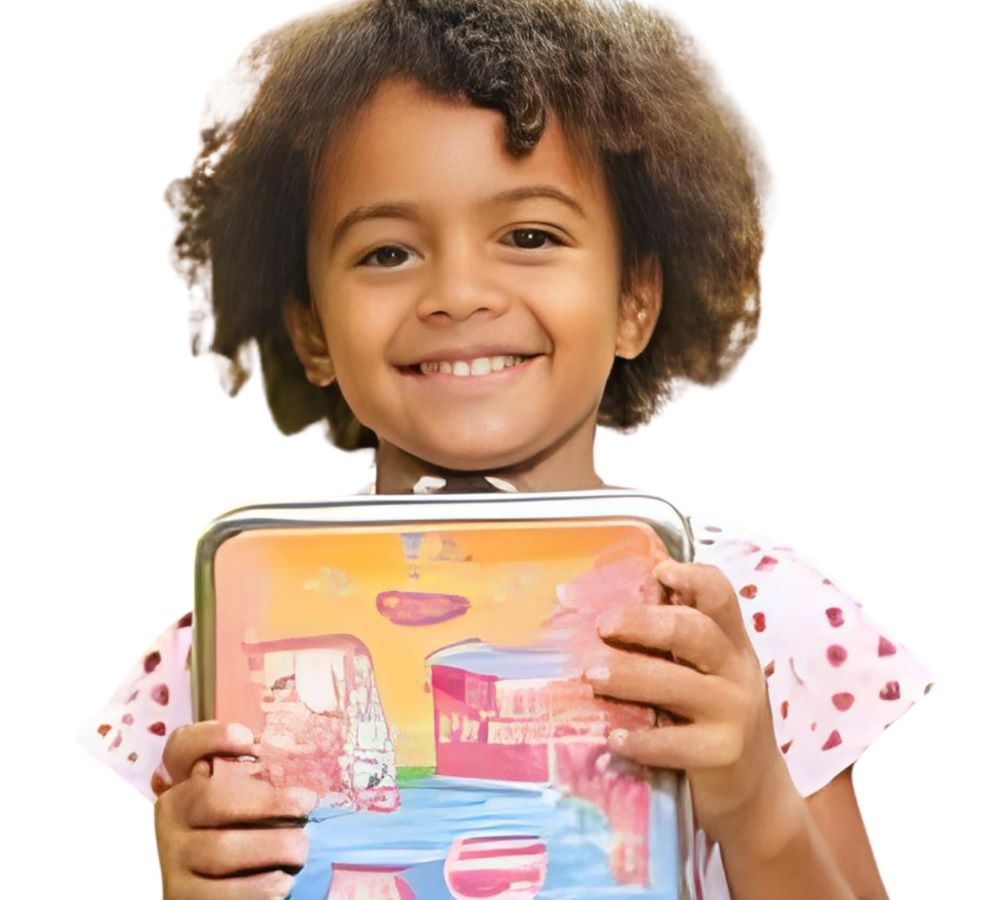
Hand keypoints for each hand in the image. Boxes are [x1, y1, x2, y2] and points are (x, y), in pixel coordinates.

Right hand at [153, 721, 316, 899]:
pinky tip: (283, 882)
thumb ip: (259, 776)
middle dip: (266, 802)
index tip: (250, 739)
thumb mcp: (246, 795)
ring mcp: (172, 858)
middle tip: (306, 805)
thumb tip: (298, 763)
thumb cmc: (245, 827)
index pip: (182, 748)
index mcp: (185, 780)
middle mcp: (171, 815)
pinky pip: (222, 894)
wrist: (217, 884)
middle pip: (212, 799)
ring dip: (270, 847)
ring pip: (220, 850)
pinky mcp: (180, 897)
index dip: (212, 738)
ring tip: (301, 849)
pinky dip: (258, 888)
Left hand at [586, 558, 791, 842]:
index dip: (693, 577)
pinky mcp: (723, 754)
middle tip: (602, 627)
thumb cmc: (712, 717)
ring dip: (629, 676)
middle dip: (643, 624)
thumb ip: (673, 642)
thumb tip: (606, 608)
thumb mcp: (706, 672)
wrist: (754, 791)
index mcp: (732, 641)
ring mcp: (734, 712)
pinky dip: (640, 739)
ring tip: (591, 676)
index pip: (721, 595)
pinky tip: (612, 736)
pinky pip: (675, 742)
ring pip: (678, 684)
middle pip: (693, 632)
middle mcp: (737, 670)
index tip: (659, 571)